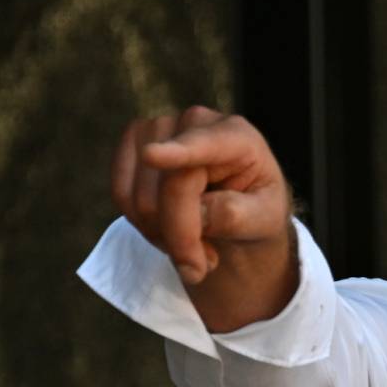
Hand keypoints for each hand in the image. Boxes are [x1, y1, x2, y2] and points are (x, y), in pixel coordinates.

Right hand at [111, 105, 291, 287]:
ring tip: (194, 247)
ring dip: (164, 237)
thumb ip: (236, 216)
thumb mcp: (264, 220)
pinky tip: (170, 232)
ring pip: (140, 199)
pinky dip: (143, 225)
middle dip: (183, 238)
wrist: (238, 208)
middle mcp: (193, 122)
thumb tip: (200, 213)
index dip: (178, 153)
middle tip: (205, 264)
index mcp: (238, 136)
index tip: (152, 155)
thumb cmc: (256, 210)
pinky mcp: (132, 146)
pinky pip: (122, 196)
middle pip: (170, 188)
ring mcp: (157, 130)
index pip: (204, 147)